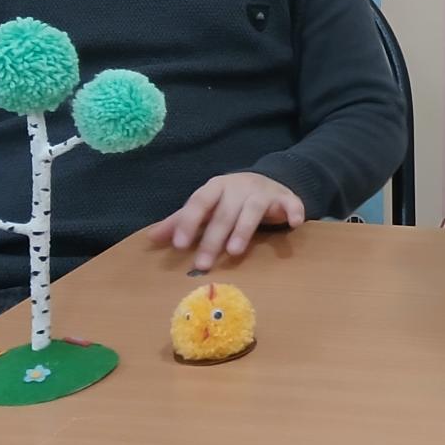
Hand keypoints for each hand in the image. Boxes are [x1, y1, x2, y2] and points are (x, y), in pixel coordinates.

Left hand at [147, 171, 306, 270]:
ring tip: (235, 251)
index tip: (179, 244)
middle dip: (213, 238)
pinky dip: (293, 211)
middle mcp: (239, 187)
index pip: (199, 202)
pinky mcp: (285, 198)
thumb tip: (150, 238)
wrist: (266, 181)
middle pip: (225, 212)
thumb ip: (180, 222)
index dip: (189, 222)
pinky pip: (291, 203)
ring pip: (253, 209)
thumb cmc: (229, 199)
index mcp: (216, 188)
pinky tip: (293, 224)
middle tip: (202, 263)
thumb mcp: (205, 207)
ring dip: (244, 229)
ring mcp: (263, 192)